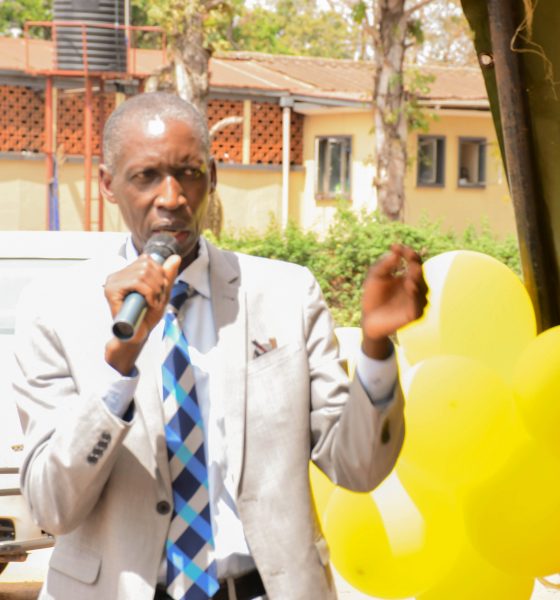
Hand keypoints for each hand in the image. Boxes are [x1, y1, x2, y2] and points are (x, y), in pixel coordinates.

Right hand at [104, 253, 180, 373]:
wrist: (137, 335)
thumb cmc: (147, 316)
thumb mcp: (162, 293)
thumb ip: (168, 276)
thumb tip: (176, 258)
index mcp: (126, 273)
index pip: (146, 259)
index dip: (159, 273)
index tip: (160, 291)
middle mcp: (117, 275)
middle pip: (146, 264)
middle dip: (159, 282)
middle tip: (157, 299)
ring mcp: (112, 282)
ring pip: (142, 273)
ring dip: (154, 289)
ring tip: (153, 302)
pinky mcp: (111, 291)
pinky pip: (136, 282)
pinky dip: (148, 293)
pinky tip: (149, 304)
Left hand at [361, 244, 427, 358]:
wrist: (369, 319)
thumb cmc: (373, 296)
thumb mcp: (375, 277)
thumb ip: (384, 264)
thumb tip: (395, 251)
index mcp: (408, 275)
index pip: (414, 261)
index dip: (408, 253)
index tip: (396, 246)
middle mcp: (416, 287)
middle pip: (419, 272)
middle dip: (415, 264)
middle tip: (409, 257)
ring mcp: (416, 300)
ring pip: (422, 288)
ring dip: (416, 279)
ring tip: (410, 272)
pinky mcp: (414, 314)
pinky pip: (418, 305)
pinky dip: (415, 296)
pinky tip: (410, 287)